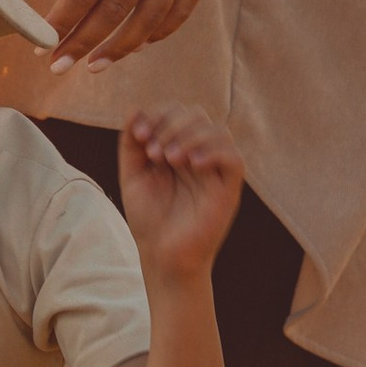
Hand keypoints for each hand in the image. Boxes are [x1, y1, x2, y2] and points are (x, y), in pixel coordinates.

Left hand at [33, 0, 218, 72]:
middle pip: (118, 8)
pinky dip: (158, 31)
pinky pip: (182, 9)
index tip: (41, 43)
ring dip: (120, 47)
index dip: (64, 19)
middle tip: (59, 64)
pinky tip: (135, 44)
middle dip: (85, 41)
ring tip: (93, 65)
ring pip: (151, 16)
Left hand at [116, 102, 244, 280]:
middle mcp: (199, 155)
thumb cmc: (149, 220)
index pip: (177, 112)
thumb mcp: (132, 176)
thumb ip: (131, 143)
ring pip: (218, 130)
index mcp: (177, 148)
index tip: (140, 136)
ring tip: (168, 159)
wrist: (162, 257)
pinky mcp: (228, 189)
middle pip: (197, 115)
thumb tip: (134, 109)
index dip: (158, 115)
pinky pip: (234, 158)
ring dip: (190, 136)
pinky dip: (214, 152)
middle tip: (153, 152)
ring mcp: (215, 171)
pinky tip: (193, 164)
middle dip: (171, 125)